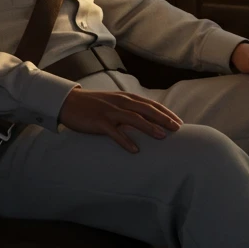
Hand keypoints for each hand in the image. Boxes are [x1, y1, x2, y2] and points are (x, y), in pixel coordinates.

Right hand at [58, 87, 183, 153]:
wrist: (69, 103)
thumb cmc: (94, 105)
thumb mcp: (115, 103)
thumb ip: (130, 109)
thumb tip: (148, 121)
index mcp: (126, 98)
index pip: (151, 104)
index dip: (166, 112)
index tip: (179, 122)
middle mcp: (120, 102)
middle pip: (146, 110)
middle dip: (163, 119)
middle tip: (177, 129)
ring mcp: (110, 111)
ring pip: (133, 119)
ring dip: (149, 127)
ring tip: (162, 137)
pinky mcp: (99, 121)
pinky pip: (114, 132)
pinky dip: (125, 141)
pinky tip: (135, 150)